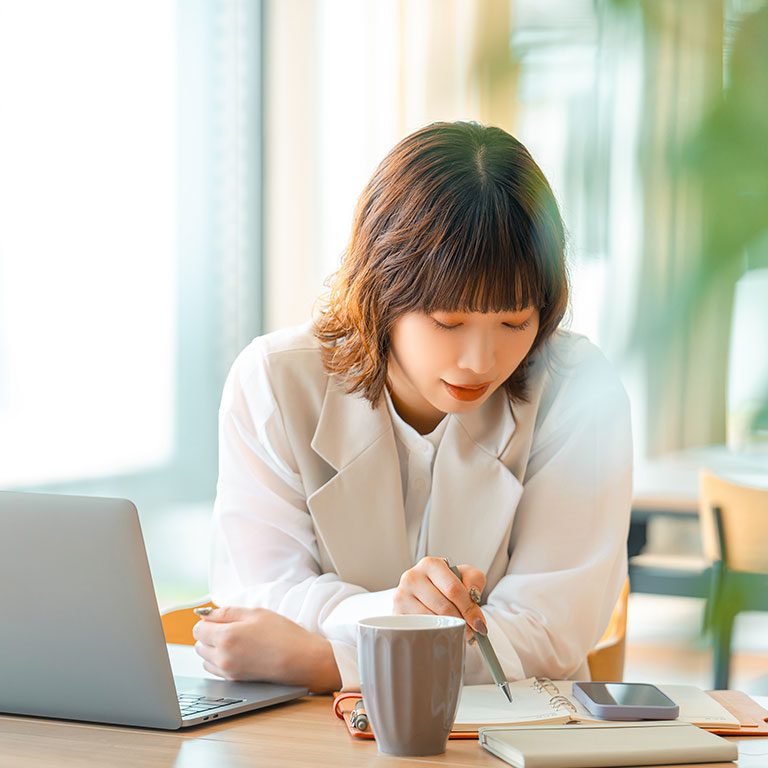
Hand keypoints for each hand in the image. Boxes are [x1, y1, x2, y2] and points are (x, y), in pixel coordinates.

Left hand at [192, 606, 340, 692]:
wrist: (301, 659)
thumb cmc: (282, 633)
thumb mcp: (255, 613)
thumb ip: (226, 612)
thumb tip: (205, 614)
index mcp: (226, 636)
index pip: (198, 629)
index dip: (207, 621)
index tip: (220, 618)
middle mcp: (223, 657)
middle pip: (198, 645)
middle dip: (208, 635)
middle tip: (230, 628)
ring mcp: (228, 671)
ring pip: (204, 659)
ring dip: (212, 649)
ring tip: (236, 641)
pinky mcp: (235, 680)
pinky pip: (215, 670)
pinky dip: (219, 660)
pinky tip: (238, 653)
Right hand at [393, 557, 487, 635]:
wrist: (421, 591)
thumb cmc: (443, 584)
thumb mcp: (462, 575)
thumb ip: (474, 579)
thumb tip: (474, 594)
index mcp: (430, 564)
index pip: (453, 589)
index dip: (469, 608)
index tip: (479, 623)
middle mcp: (412, 577)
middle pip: (443, 607)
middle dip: (461, 622)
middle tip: (471, 631)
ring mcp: (401, 595)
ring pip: (431, 620)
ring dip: (448, 630)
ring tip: (458, 631)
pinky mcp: (396, 613)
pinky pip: (419, 629)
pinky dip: (433, 633)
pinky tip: (440, 631)